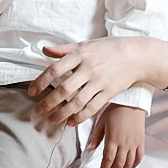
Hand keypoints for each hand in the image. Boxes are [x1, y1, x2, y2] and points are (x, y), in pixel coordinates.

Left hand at [29, 37, 161, 126]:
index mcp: (80, 55)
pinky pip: (92, 108)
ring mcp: (99, 82)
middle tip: (37, 111)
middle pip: (64, 89)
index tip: (32, 91)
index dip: (41, 82)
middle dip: (48, 103)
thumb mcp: (85, 44)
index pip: (55, 69)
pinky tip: (70, 123)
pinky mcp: (109, 92)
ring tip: (51, 120)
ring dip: (62, 113)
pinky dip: (80, 117)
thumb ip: (64, 49)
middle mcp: (89, 69)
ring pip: (77, 102)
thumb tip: (44, 50)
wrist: (136, 56)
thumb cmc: (108, 48)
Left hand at [90, 104, 144, 167]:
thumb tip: (89, 149)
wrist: (131, 102)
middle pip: (118, 164)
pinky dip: (134, 165)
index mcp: (113, 139)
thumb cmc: (115, 110)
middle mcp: (124, 143)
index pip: (108, 160)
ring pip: (129, 163)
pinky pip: (139, 157)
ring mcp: (134, 143)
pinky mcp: (141, 141)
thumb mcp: (101, 121)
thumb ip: (95, 136)